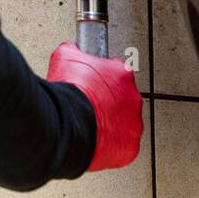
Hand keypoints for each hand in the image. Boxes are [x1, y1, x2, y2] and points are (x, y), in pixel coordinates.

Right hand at [47, 41, 142, 170]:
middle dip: (110, 103)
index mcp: (122, 74)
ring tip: (93, 125)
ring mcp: (133, 125)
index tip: (95, 85)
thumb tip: (70, 49)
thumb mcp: (65, 58)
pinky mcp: (129, 147)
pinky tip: (97, 141)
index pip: (118, 73)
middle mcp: (133, 98)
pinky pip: (122, 146)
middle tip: (92, 106)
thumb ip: (74, 52)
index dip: (103, 79)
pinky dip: (111, 145)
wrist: (67, 124)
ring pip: (125, 123)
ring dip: (113, 124)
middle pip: (124, 99)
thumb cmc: (69, 93)